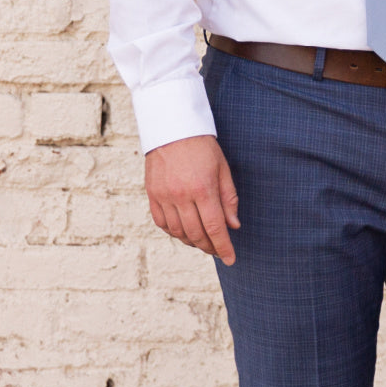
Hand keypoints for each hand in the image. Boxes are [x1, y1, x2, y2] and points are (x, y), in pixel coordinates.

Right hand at [145, 135, 240, 264]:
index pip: (215, 228)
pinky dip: (174, 232)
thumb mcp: (223, 169)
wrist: (172, 127)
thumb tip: (233, 226)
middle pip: (196, 234)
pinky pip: (162, 223)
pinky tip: (183, 231)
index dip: (223, 247)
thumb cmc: (202, 146)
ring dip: (192, 241)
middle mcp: (181, 196)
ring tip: (202, 241)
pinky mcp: (152, 194)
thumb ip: (228, 199)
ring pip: (178, 232)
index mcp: (203, 189)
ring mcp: (164, 196)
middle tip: (218, 250)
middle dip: (209, 247)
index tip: (231, 259)